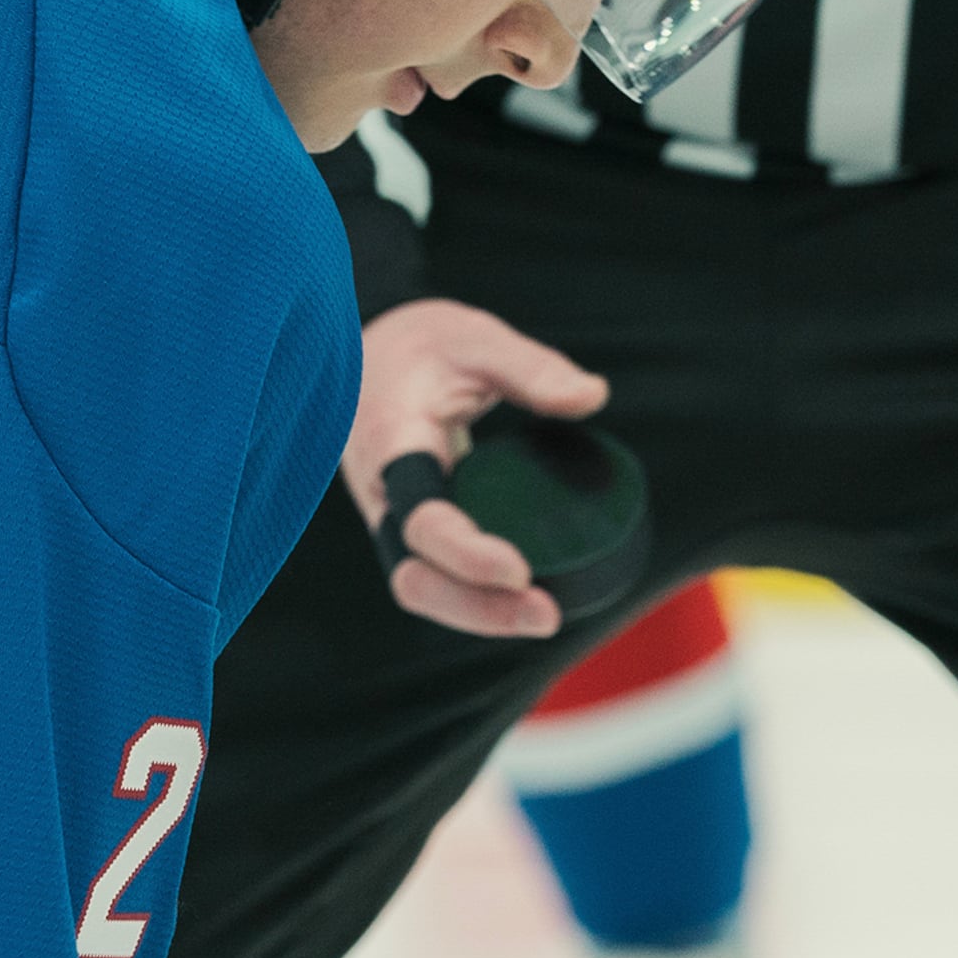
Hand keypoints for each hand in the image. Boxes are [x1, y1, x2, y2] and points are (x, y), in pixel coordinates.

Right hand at [343, 299, 608, 638]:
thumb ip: (531, 368)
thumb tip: (592, 396)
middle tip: (546, 615)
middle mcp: (382, 493)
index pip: (420, 517)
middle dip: (475, 608)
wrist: (366, 357)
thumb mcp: (475, 339)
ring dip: (478, 615)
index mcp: (391, 444)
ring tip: (546, 617)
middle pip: (412, 576)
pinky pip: (435, 577)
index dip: (465, 554)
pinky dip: (474, 599)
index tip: (518, 570)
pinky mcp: (412, 528)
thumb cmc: (421, 345)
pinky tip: (523, 605)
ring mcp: (392, 516)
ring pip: (420, 588)